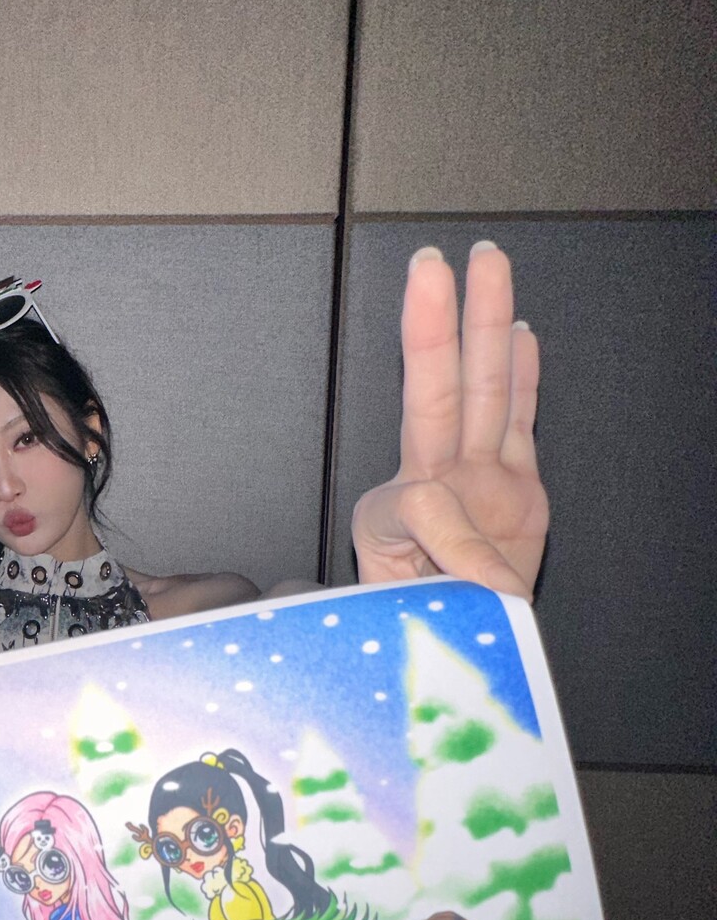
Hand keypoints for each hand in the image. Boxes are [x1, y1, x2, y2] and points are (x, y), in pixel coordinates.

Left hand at [352, 242, 548, 598]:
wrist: (453, 652)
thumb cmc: (418, 630)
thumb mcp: (419, 616)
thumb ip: (450, 590)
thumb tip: (489, 579)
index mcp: (397, 517)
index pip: (419, 500)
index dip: (449, 536)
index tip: (481, 588)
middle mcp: (437, 483)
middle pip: (437, 390)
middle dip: (437, 328)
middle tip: (432, 269)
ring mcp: (478, 478)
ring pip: (482, 388)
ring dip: (483, 325)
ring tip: (485, 267)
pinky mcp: (517, 485)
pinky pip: (518, 418)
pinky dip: (522, 376)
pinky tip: (519, 331)